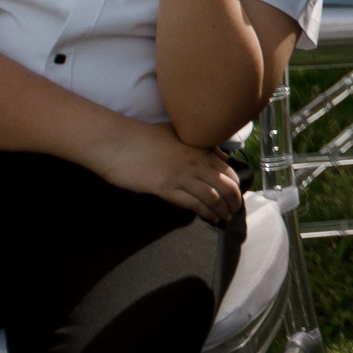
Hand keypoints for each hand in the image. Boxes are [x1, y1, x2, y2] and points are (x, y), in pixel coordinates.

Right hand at [90, 122, 242, 222]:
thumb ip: (200, 144)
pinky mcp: (165, 187)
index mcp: (199, 148)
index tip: (235, 195)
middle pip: (226, 185)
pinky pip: (193, 203)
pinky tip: (210, 219)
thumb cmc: (144, 137)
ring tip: (224, 219)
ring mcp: (182, 175)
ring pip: (212, 197)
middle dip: (234, 201)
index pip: (228, 171)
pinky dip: (206, 213)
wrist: (117, 141)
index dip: (235, 186)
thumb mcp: (178, 133)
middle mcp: (195, 161)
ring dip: (222, 210)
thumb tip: (221, 156)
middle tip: (234, 211)